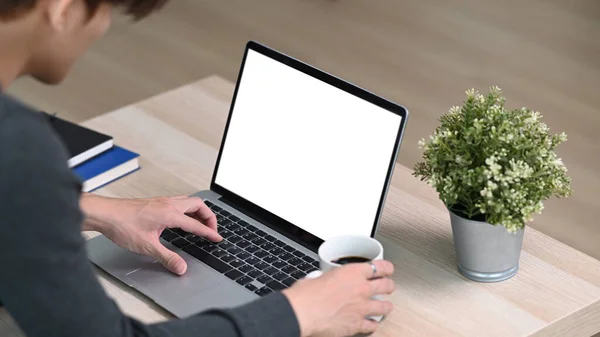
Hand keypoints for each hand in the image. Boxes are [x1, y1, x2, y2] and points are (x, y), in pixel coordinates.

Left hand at [81, 194, 221, 274]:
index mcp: (170, 214)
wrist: (104, 214)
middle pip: (198, 205)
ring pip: (189, 201)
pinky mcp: (155, 202)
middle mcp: (168, 204)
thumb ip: (167, 257)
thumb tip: (180, 267)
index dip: (209, 232)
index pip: (197, 224)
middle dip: (209, 217)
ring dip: (198, 211)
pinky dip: (187, 209)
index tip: (217, 238)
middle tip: (212, 229)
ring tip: (200, 223)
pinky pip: (179, 202)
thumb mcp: (147, 246)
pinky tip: (181, 219)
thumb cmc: (122, 225)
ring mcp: (162, 201)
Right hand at [283, 260, 394, 336]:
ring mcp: (362, 308)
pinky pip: (373, 325)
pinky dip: (373, 325)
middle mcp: (361, 289)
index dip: (386, 268)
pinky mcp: (357, 325)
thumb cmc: (306, 295)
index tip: (387, 269)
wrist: (302, 313)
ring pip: (384, 306)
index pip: (379, 266)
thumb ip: (329, 278)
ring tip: (386, 306)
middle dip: (389, 286)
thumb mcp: (318, 277)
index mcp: (352, 273)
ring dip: (386, 306)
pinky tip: (372, 324)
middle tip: (388, 286)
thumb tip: (325, 280)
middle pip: (386, 285)